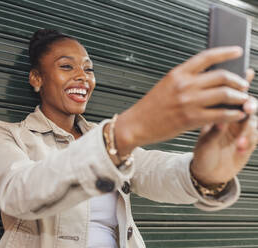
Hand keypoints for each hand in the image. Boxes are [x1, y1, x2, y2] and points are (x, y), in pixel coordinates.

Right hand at [115, 46, 249, 155]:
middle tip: (243, 85)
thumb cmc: (150, 107)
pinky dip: (233, 114)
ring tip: (243, 100)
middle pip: (221, 76)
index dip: (226, 52)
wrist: (136, 124)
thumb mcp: (166, 85)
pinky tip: (236, 114)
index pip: (207, 57)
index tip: (238, 51)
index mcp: (177, 74)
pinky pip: (220, 114)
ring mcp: (188, 102)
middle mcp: (184, 85)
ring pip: (225, 94)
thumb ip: (186, 79)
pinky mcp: (190, 119)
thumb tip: (210, 77)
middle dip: (238, 81)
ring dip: (239, 97)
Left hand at [191, 69, 257, 184]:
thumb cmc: (202, 152)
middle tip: (246, 106)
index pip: (231, 95)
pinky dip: (249, 141)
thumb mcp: (204, 140)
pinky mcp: (249, 144)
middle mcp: (233, 120)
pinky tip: (240, 147)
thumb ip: (214, 128)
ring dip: (249, 125)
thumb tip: (221, 118)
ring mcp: (242, 131)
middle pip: (248, 104)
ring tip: (240, 133)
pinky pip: (255, 138)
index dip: (240, 84)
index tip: (245, 75)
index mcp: (220, 113)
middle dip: (250, 103)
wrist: (207, 172)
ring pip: (254, 121)